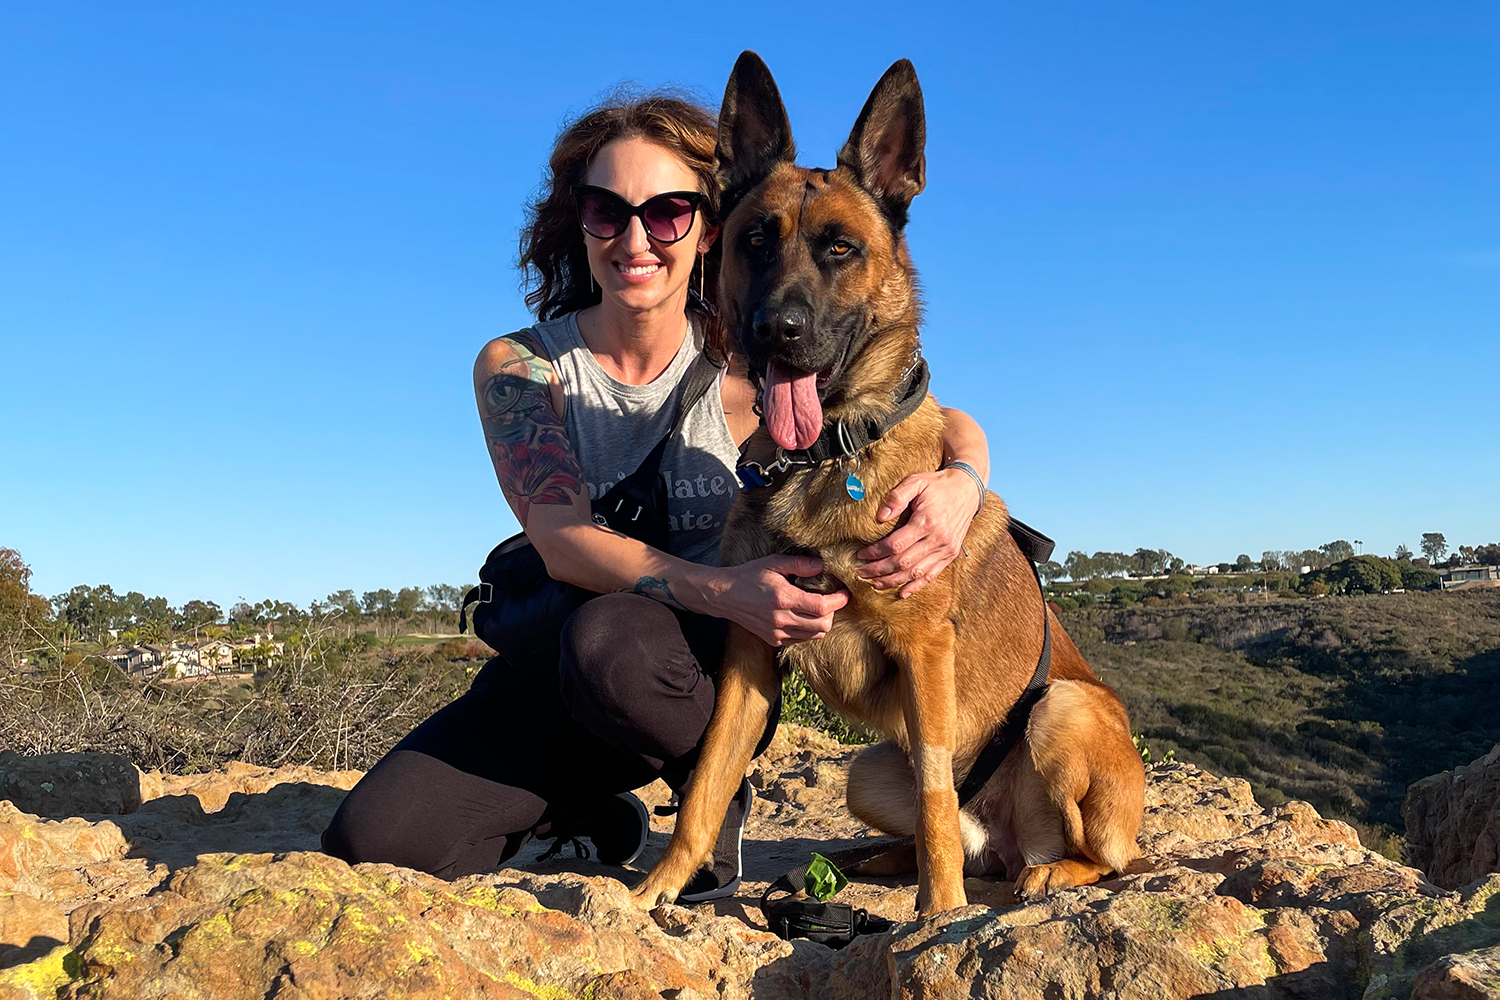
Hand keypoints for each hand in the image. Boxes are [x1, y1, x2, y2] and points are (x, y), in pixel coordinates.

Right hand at [716, 554, 848, 646]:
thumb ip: (799, 564)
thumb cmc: (749, 576)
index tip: (844, 592)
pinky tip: (803, 616)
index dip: (839, 601)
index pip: (822, 607)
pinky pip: (801, 639)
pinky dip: (809, 630)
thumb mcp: (773, 562)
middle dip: (833, 612)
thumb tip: (822, 566)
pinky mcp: (773, 640)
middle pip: (823, 625)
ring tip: (819, 608)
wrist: (725, 596)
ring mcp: (777, 632)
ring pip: (814, 636)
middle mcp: (781, 619)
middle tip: (832, 599)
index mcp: (784, 598)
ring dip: (822, 623)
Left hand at [856, 468, 982, 597]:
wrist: (967, 489)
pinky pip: (932, 575)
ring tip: (875, 583)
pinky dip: (916, 586)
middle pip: (903, 563)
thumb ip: (897, 497)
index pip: (895, 545)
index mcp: (927, 522)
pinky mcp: (951, 554)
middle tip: (861, 572)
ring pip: (916, 573)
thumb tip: (880, 517)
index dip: (875, 553)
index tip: (860, 554)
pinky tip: (902, 592)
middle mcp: (938, 539)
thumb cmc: (937, 485)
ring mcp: (946, 549)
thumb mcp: (916, 482)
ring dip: (893, 581)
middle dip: (879, 570)